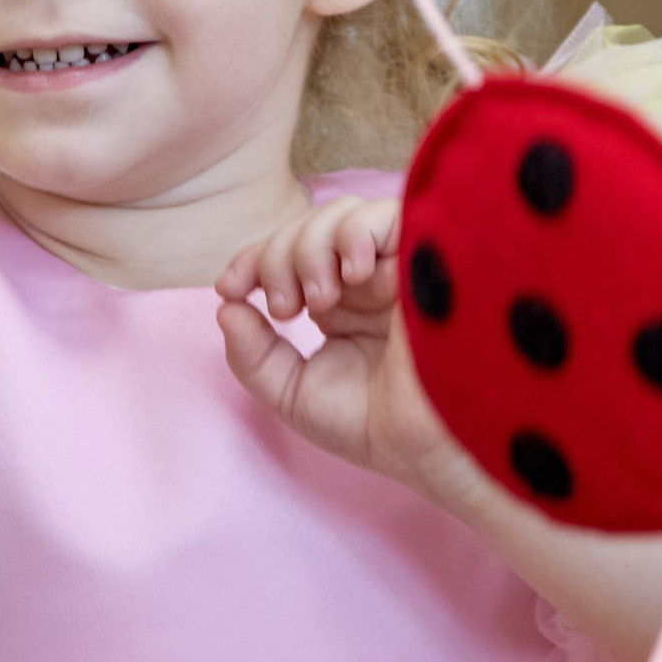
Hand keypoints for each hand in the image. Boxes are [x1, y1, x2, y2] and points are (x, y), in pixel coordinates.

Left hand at [215, 196, 469, 500]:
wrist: (433, 447)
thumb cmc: (378, 429)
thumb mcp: (295, 394)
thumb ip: (253, 356)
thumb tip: (227, 307)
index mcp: (339, 305)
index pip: (287, 256)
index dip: (253, 258)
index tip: (231, 287)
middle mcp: (366, 280)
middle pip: (307, 228)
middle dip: (278, 257)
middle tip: (287, 308)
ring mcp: (396, 266)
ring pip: (341, 214)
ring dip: (311, 246)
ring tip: (321, 299)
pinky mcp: (428, 258)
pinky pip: (388, 214)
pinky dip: (357, 232)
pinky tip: (355, 273)